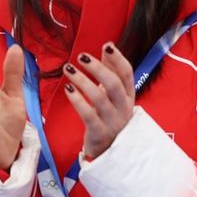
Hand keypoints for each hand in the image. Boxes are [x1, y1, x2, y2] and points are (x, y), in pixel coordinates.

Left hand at [64, 43, 135, 159]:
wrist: (110, 150)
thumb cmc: (111, 117)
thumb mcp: (115, 95)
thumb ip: (111, 71)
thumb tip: (107, 46)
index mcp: (128, 95)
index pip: (127, 73)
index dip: (118, 59)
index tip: (106, 45)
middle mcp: (123, 107)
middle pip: (113, 83)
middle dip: (97, 68)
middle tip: (81, 56)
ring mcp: (112, 120)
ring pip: (99, 97)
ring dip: (83, 81)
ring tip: (68, 69)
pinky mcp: (99, 132)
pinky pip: (88, 114)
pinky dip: (77, 100)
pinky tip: (68, 89)